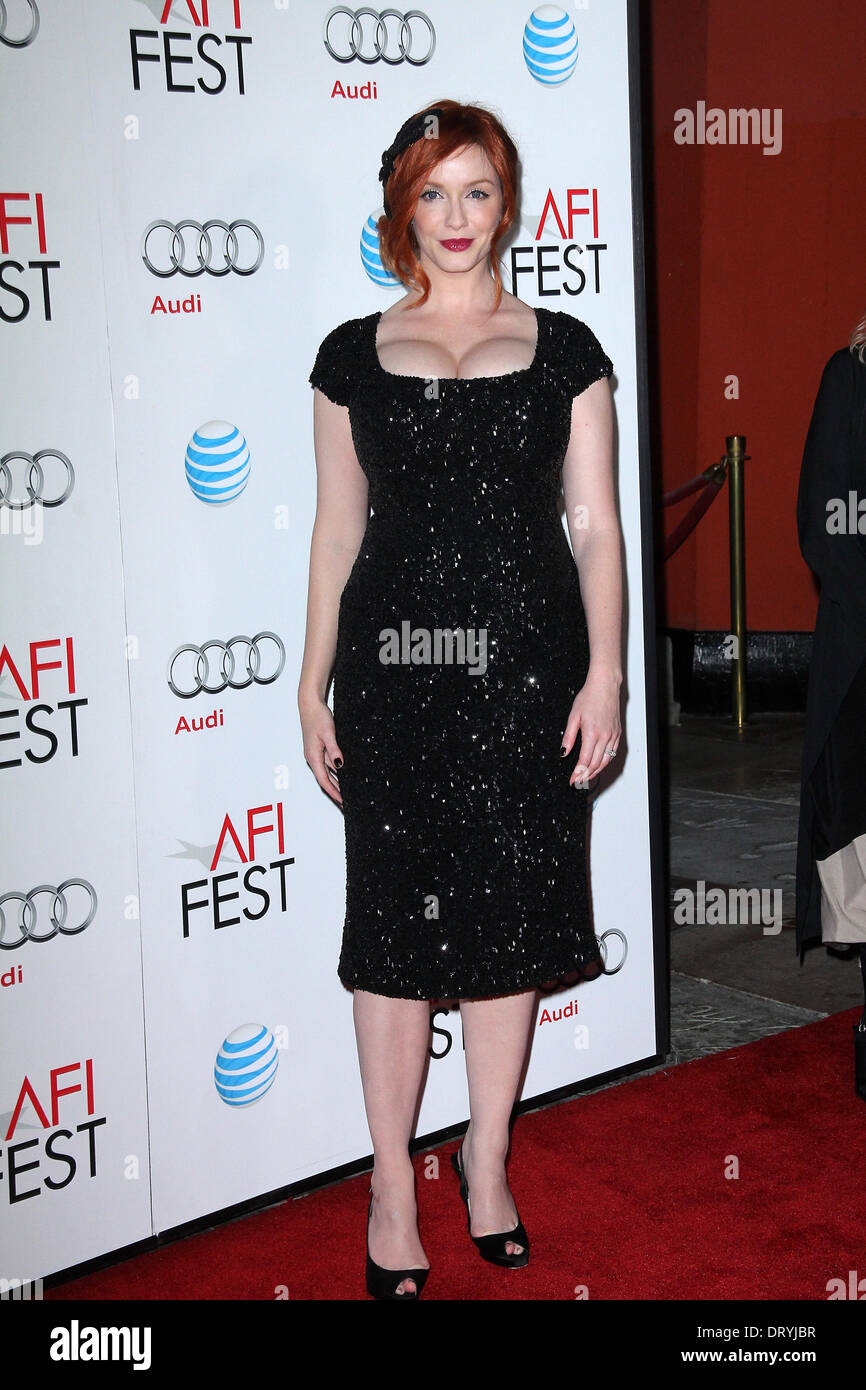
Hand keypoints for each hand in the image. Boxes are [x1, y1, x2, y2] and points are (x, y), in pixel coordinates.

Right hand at [298, 692, 343, 806]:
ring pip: (328, 772)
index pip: (324, 780)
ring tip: (347, 792)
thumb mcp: (328, 733)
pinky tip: (343, 773)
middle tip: (345, 802)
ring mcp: (316, 753)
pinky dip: (336, 771)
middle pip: (326, 779)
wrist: (310, 704)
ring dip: (337, 782)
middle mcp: (313, 757)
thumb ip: (334, 750)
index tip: (342, 802)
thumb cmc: (317, 717)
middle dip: (336, 791)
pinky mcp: (319, 748)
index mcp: (313, 756)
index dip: (333, 792)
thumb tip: (340, 765)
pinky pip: (329, 763)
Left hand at [561, 668, 621, 787]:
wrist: (605, 686)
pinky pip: (612, 753)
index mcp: (592, 733)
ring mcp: (613, 735)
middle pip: (595, 764)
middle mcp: (605, 736)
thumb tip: (563, 753)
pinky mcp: (617, 733)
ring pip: (605, 761)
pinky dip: (605, 762)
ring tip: (586, 778)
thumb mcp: (573, 717)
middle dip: (586, 776)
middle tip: (577, 783)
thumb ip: (568, 737)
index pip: (585, 761)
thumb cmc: (589, 697)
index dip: (578, 773)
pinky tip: (598, 766)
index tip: (572, 781)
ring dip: (596, 772)